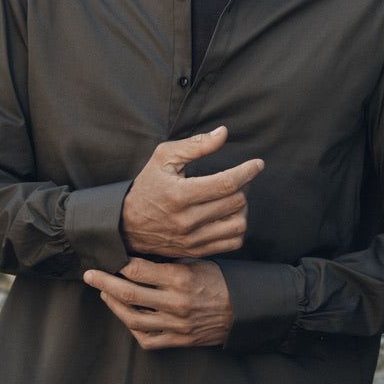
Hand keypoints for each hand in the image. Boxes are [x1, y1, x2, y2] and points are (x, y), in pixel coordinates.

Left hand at [83, 257, 232, 348]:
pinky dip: (132, 328)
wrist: (243, 311)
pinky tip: (126, 317)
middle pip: (128, 293)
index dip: (118, 263)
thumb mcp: (199, 263)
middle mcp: (175, 302)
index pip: (138, 270)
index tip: (108, 256)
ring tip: (104, 294)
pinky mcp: (179, 340)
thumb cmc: (221, 282)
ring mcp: (175, 324)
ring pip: (132, 317)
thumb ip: (170, 261)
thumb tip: (140, 254)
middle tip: (89, 275)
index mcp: (180, 279)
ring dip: (113, 305)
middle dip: (104, 283)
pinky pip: (147, 339)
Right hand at [122, 125, 262, 257]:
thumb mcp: (164, 157)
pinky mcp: (196, 251)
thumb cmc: (147, 185)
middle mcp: (187, 220)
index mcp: (180, 194)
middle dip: (245, 185)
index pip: (226, 183)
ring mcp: (192, 239)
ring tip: (236, 196)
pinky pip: (231, 242)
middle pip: (235, 202)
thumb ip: (195, 144)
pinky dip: (238, 227)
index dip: (247, 171)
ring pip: (238, 224)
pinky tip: (230, 214)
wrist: (126, 225)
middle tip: (241, 177)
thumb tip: (223, 133)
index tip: (257, 164)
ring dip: (243, 207)